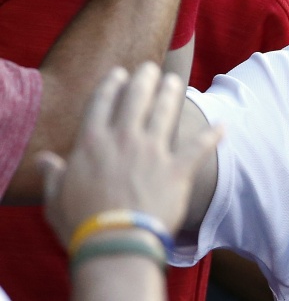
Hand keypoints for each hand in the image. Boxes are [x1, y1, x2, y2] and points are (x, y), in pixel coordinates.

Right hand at [37, 63, 222, 246]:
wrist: (116, 243)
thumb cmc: (81, 224)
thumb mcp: (55, 199)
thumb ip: (53, 175)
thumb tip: (43, 160)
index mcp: (92, 144)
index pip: (102, 102)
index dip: (112, 84)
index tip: (119, 74)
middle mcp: (124, 140)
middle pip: (137, 98)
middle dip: (144, 78)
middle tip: (151, 68)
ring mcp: (154, 152)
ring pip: (165, 111)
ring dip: (171, 93)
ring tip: (174, 81)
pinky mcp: (178, 169)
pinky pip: (199, 147)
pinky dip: (213, 135)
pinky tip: (222, 126)